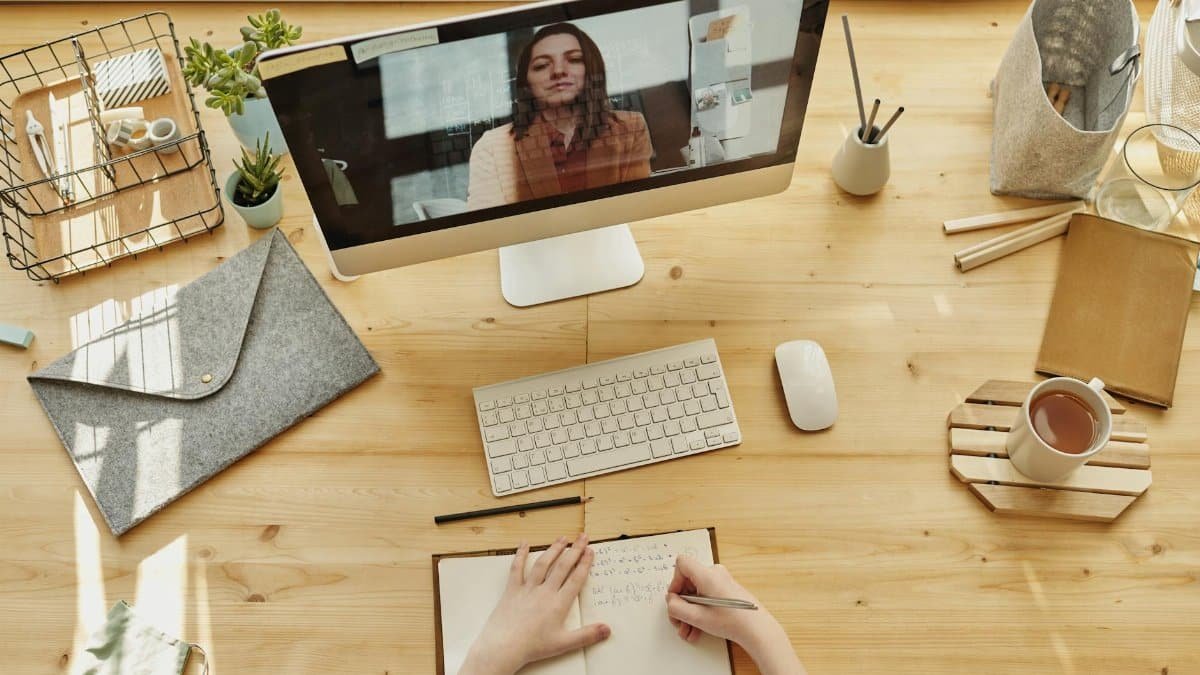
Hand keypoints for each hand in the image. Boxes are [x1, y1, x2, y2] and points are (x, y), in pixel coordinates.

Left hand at [459, 534, 610, 674]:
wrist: (504, 646)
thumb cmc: (532, 646)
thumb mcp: (563, 644)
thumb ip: (587, 635)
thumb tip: (607, 629)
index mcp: (558, 604)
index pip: (576, 579)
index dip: (584, 563)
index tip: (590, 551)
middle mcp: (545, 592)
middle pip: (562, 566)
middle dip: (574, 550)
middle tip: (582, 537)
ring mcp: (528, 588)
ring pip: (543, 564)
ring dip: (554, 549)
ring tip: (562, 538)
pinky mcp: (513, 589)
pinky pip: (517, 568)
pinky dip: (520, 555)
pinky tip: (524, 544)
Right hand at [665, 555, 805, 674]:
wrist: (757, 630)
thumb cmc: (732, 621)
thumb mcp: (698, 617)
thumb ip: (677, 607)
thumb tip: (671, 601)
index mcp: (708, 575)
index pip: (682, 564)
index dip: (674, 581)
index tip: (676, 599)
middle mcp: (715, 574)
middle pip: (687, 582)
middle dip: (681, 604)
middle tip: (679, 622)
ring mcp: (721, 581)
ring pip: (696, 593)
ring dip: (689, 612)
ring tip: (689, 631)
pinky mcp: (725, 590)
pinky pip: (706, 597)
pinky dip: (700, 611)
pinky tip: (697, 629)